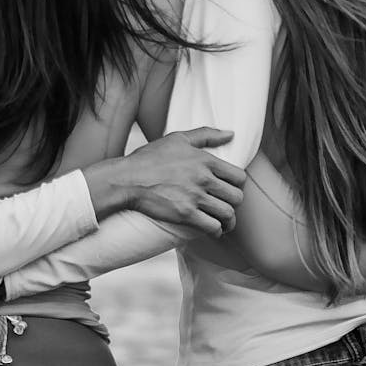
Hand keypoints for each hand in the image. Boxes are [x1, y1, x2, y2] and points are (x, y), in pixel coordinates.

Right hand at [83, 127, 245, 235]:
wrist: (127, 179)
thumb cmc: (149, 158)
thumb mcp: (178, 138)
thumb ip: (206, 134)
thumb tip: (231, 134)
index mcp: (205, 160)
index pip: (239, 176)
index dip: (237, 185)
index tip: (229, 189)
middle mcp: (203, 179)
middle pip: (237, 197)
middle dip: (233, 204)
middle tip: (226, 206)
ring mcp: (195, 198)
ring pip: (228, 214)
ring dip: (228, 221)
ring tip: (223, 222)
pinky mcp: (185, 215)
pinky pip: (212, 227)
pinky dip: (216, 231)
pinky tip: (212, 230)